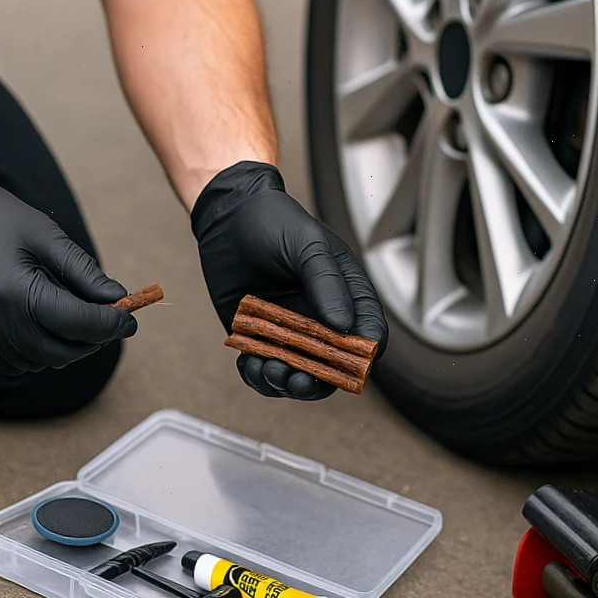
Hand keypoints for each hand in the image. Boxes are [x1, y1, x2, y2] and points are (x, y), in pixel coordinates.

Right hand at [0, 136, 136, 374]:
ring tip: (77, 319)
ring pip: (38, 362)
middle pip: (61, 352)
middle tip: (110, 321)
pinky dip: (35, 351)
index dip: (111, 324)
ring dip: (65, 347)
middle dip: (92, 340)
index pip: (78, 324)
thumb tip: (117, 298)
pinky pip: (12, 363)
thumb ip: (81, 271)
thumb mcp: (41, 233)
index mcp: (14, 293)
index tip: (130, 319)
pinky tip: (42, 326)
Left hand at [191, 162, 386, 399]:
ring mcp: (291, 331)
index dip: (365, 354)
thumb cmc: (274, 221)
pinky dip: (257, 376)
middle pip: (334, 366)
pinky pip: (263, 369)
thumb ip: (327, 283)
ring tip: (270, 370)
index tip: (351, 364)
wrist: (227, 216)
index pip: (370, 333)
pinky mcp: (259, 337)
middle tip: (299, 381)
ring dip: (285, 382)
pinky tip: (250, 365)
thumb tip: (344, 328)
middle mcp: (322, 318)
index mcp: (346, 294)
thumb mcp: (307, 245)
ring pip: (298, 374)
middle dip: (319, 381)